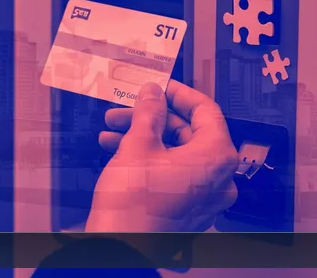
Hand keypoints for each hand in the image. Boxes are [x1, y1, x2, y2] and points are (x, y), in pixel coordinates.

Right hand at [86, 81, 237, 231]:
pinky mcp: (189, 208)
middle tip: (124, 111)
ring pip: (176, 153)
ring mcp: (205, 196)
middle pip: (188, 133)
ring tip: (111, 132)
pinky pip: (174, 172)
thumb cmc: (133, 202)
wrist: (120, 245)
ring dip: (144, 138)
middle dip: (151, 119)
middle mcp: (219, 177)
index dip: (178, 94)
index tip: (159, 86)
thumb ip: (149, 112)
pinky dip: (149, 159)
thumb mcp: (138, 143)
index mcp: (216, 156)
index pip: (206, 111)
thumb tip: (153, 93)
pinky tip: (118, 151)